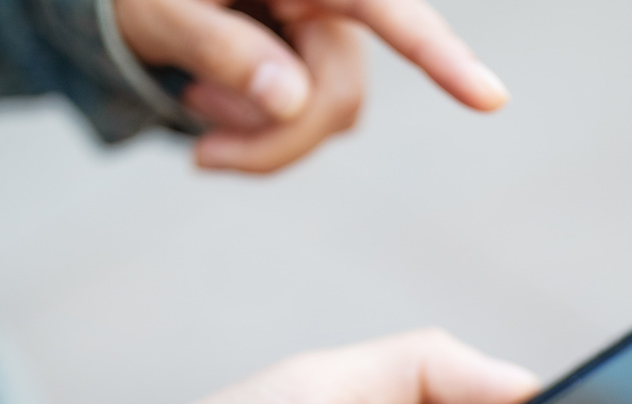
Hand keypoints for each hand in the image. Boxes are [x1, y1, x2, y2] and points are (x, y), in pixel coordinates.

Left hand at [114, 0, 507, 172]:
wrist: (140, 2)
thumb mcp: (159, 11)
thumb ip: (221, 46)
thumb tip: (291, 100)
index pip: (387, 12)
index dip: (441, 58)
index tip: (492, 100)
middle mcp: (335, 4)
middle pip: (341, 97)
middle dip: (274, 142)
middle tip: (200, 159)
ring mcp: (332, 41)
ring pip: (330, 122)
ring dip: (261, 143)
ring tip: (196, 110)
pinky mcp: (321, 74)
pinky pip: (310, 129)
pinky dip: (260, 142)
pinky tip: (214, 115)